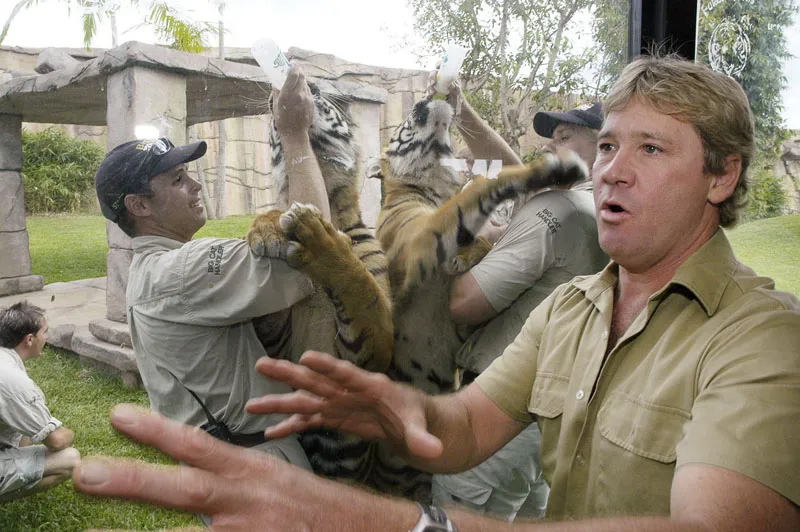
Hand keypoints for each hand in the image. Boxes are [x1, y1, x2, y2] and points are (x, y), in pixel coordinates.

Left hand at [73, 404, 360, 530]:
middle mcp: (245, 501)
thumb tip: (185, 469)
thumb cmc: (310, 505)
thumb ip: (226, 476)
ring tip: (98, 527)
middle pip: (183, 489)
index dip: (156, 430)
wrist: (362, 531)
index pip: (198, 444)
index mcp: (249, 472)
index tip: (117, 416)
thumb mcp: (269, 480)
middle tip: (86, 474)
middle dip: (132, 480)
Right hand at [246, 351, 443, 458]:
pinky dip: (290, 426)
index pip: (346, 373)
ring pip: (305, 400)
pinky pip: (308, 421)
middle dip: (289, 374)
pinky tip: (269, 433)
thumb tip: (433, 449)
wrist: (411, 422)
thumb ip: (421, 437)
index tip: (305, 357)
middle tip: (262, 365)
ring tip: (251, 406)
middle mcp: (348, 391)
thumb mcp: (421, 425)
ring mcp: (338, 404)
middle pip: (316, 381)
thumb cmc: (417, 416)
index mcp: (370, 386)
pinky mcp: (334, 417)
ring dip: (279, 402)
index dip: (326, 365)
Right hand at [273, 64, 314, 137]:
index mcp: (287, 94)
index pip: (294, 74)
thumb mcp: (275, 105)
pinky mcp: (312, 103)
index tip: (292, 62)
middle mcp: (299, 94)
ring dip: (301, 79)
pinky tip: (300, 92)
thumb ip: (276, 92)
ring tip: (296, 81)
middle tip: (294, 68)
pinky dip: (304, 88)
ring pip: (305, 83)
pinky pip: (308, 91)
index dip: (294, 66)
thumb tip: (275, 82)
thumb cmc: (282, 120)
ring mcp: (307, 99)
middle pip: (302, 76)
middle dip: (298, 70)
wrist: (294, 133)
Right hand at [424, 61, 462, 116]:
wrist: (454, 113)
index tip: (437, 67)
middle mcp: (441, 81)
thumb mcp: (458, 94)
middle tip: (433, 83)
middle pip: (433, 74)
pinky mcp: (431, 95)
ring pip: (429, 83)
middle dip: (432, 77)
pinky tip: (428, 97)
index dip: (439, 64)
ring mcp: (436, 88)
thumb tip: (449, 84)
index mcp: (448, 77)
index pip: (443, 67)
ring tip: (432, 93)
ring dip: (429, 86)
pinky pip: (426, 92)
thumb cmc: (458, 102)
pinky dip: (426, 94)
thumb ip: (455, 88)